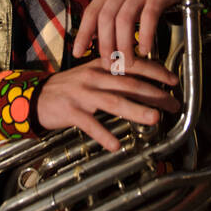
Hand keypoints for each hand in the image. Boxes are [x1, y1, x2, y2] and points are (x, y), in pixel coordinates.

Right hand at [35, 56, 180, 152]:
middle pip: (129, 84)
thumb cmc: (69, 88)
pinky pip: (90, 124)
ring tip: (154, 119)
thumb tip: (144, 82)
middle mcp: (94, 77)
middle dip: (154, 94)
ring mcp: (82, 93)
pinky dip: (103, 134)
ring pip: (113, 102)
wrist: (36, 97)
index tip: (174, 80)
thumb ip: (114, 76)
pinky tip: (116, 145)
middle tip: (173, 105)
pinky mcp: (70, 111)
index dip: (156, 71)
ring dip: (136, 110)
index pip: (133, 65)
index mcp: (101, 66)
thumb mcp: (91, 75)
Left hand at [72, 0, 185, 63]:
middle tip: (109, 64)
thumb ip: (112, 13)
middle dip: (105, 44)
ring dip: (124, 44)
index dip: (83, 33)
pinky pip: (149, 16)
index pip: (92, 11)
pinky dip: (145, 36)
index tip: (78, 52)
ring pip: (125, 19)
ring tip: (127, 62)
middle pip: (106, 17)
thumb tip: (94, 37)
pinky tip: (145, 50)